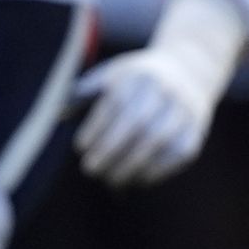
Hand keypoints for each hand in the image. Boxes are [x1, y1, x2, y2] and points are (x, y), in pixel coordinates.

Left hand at [73, 0, 247, 186]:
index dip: (97, 129)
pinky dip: (155, 171)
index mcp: (138, 75)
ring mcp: (184, 112)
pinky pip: (176, 156)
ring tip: (110, 179)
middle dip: (111, 151)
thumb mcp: (112, 74)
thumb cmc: (137, 77)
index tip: (81, 147)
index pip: (117, 104)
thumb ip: (83, 92)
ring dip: (131, 166)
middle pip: (138, 124)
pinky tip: (137, 178)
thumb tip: (53, 116)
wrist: (191, 69)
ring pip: (158, 142)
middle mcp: (165, 91)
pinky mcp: (196, 132)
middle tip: (91, 169)